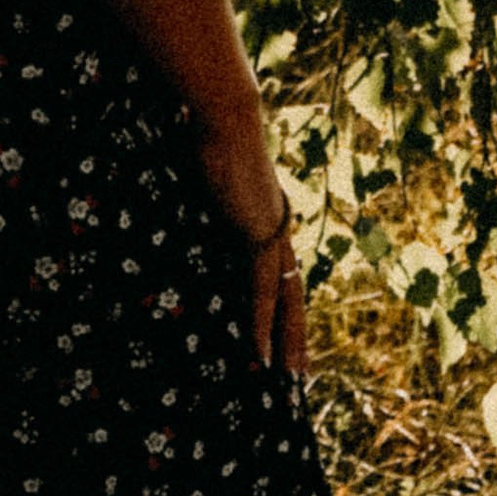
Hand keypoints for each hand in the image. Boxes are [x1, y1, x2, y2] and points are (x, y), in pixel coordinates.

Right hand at [194, 106, 308, 375]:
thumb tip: (197, 195)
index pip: (282, 272)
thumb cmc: (212, 136)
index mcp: (270, 215)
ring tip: (287, 377)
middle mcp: (278, 227)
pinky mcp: (258, 236)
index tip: (284, 333)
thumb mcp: (214, 177)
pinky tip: (260, 353)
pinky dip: (260, 324)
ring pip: (286, 301)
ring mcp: (272, 233)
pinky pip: (261, 291)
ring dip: (287, 341)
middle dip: (296, 335)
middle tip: (298, 373)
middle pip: (293, 294)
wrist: (223, 118)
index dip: (284, 304)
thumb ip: (214, 195)